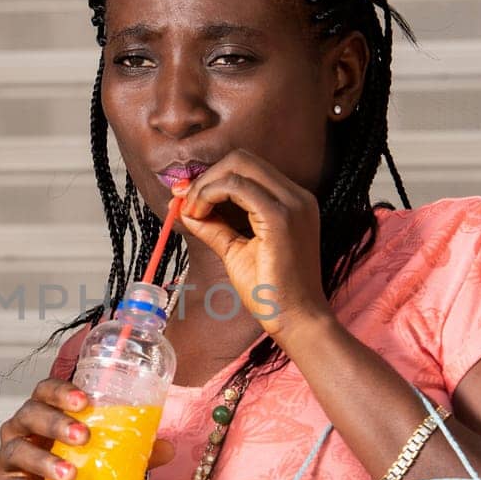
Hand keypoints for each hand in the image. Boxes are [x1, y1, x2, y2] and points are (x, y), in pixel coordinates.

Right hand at [0, 377, 173, 479]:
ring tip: (72, 474)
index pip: (44, 390)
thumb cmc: (75, 479)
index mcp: (43, 414)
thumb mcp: (104, 463)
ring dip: (46, 461)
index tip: (84, 399)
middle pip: (29, 415)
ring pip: (19, 451)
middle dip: (56, 422)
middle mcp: (20, 431)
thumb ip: (132, 453)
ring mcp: (9, 461)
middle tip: (84, 435)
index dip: (61, 390)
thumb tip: (169, 447)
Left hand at [180, 149, 330, 335]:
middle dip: (206, 176)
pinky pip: (238, 187)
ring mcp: (292, 204)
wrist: (296, 320)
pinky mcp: (281, 217)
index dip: (211, 177)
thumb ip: (214, 226)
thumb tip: (184, 208)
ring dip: (206, 185)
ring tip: (192, 212)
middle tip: (185, 203)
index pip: (246, 168)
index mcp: (291, 200)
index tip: (185, 197)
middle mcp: (297, 196)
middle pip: (241, 159)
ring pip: (238, 166)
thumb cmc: (271, 291)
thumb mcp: (235, 250)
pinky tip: (200, 215)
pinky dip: (211, 194)